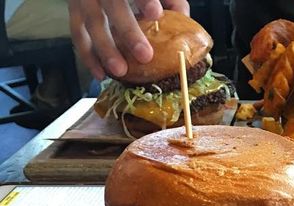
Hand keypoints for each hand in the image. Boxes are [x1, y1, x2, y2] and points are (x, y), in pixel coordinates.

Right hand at [69, 0, 189, 79]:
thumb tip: (183, 19)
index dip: (144, 0)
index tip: (155, 14)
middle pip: (112, 6)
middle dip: (128, 31)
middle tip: (144, 55)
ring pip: (91, 22)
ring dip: (105, 49)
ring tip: (120, 70)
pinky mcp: (75, 11)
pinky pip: (78, 35)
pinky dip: (88, 56)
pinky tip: (101, 74)